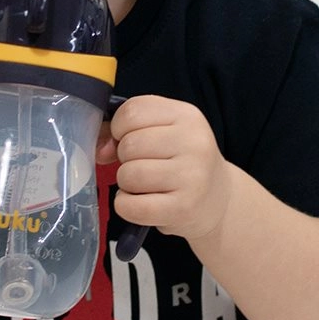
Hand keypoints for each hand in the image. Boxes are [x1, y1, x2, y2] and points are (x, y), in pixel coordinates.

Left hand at [97, 95, 230, 243]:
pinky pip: (132, 206)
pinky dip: (126, 206)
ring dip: (126, 184)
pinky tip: (141, 203)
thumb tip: (99, 148)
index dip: (118, 128)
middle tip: (141, 165)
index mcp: (187, 115)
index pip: (132, 111)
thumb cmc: (181, 162)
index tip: (127, 139)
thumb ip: (125, 131)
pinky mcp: (184, 208)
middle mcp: (194, 142)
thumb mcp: (162, 133)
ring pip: (129, 175)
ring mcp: (192, 176)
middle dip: (124, 158)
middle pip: (128, 144)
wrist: (218, 200)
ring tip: (144, 185)